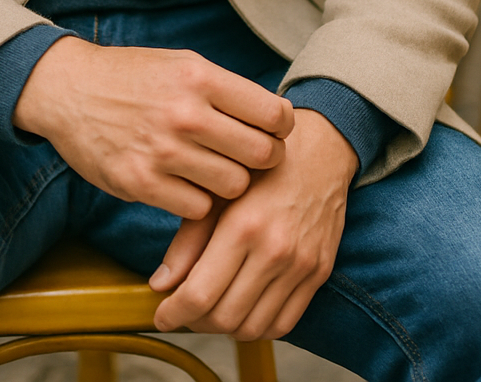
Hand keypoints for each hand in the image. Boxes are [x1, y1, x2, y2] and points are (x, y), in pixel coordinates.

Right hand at [13, 37, 293, 219]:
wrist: (69, 90)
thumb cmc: (133, 77)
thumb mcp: (181, 64)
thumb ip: (225, 89)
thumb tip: (276, 119)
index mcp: (199, 76)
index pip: (272, 114)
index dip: (281, 127)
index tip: (274, 132)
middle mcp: (184, 113)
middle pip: (260, 154)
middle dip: (263, 159)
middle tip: (251, 158)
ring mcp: (162, 151)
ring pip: (233, 186)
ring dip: (230, 183)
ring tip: (216, 170)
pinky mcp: (141, 183)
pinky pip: (197, 208)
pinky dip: (198, 201)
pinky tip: (187, 184)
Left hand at [149, 109, 356, 339]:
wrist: (321, 150)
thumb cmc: (262, 166)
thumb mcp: (217, 192)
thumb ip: (188, 240)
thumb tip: (160, 284)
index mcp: (243, 226)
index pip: (200, 294)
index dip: (174, 313)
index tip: (161, 315)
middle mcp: (275, 250)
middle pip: (225, 317)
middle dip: (195, 322)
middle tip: (182, 310)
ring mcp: (301, 266)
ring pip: (253, 327)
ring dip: (225, 329)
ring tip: (210, 310)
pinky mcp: (319, 273)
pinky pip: (284, 323)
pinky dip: (258, 327)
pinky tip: (242, 310)